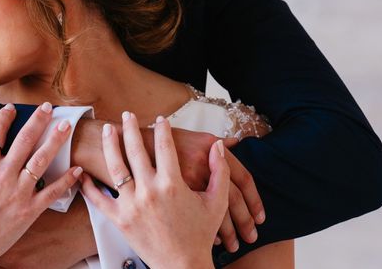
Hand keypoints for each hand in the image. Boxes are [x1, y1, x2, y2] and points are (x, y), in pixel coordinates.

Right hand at [0, 102, 82, 268]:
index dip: (4, 117)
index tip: (11, 108)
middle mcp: (3, 177)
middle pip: (24, 140)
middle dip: (38, 121)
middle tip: (47, 107)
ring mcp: (19, 193)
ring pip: (42, 161)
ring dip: (56, 141)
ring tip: (66, 127)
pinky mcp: (30, 210)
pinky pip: (53, 192)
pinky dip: (67, 180)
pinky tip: (77, 168)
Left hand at [80, 112, 228, 268]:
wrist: (182, 265)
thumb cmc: (199, 235)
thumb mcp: (216, 202)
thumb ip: (220, 171)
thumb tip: (219, 146)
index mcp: (173, 184)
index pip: (165, 146)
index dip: (162, 129)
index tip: (160, 119)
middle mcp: (150, 191)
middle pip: (136, 150)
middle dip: (130, 128)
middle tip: (127, 115)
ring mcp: (132, 205)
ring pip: (115, 168)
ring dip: (110, 145)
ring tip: (107, 130)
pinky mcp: (119, 220)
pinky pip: (98, 199)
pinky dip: (89, 185)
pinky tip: (84, 171)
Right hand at [147, 126, 265, 251]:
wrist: (121, 144)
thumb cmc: (156, 143)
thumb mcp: (188, 137)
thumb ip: (212, 142)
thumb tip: (234, 143)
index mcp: (209, 147)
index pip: (243, 177)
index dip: (254, 199)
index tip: (260, 218)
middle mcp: (200, 163)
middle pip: (233, 199)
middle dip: (244, 223)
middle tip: (251, 238)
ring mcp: (185, 181)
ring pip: (214, 214)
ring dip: (225, 232)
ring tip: (231, 245)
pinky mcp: (170, 196)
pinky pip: (194, 220)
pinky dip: (204, 232)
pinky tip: (208, 240)